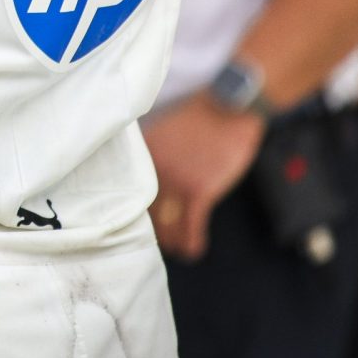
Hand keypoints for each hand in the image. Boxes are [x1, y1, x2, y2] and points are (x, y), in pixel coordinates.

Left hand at [141, 94, 262, 260]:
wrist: (227, 105)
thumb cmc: (199, 116)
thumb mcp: (164, 130)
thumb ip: (153, 154)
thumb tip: (146, 173)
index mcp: (143, 155)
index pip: (130, 191)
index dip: (133, 211)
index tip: (135, 223)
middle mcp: (154, 170)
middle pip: (146, 211)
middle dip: (153, 230)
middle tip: (156, 242)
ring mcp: (177, 182)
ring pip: (167, 223)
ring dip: (171, 242)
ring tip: (175, 251)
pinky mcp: (201, 190)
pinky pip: (192, 224)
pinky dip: (192, 241)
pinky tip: (194, 251)